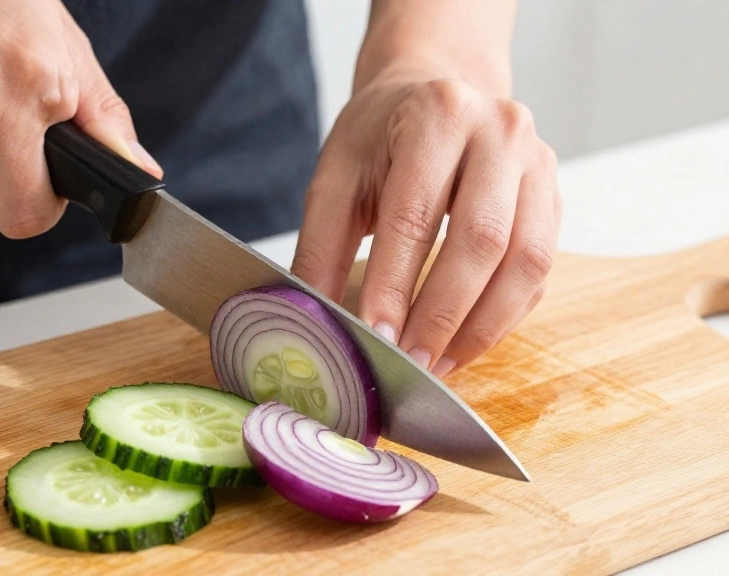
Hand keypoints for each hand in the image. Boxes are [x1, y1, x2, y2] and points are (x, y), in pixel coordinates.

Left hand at [292, 73, 561, 377]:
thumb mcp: (335, 178)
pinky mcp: (553, 198)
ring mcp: (538, 163)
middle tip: (409, 362)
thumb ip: (321, 247)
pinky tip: (464, 342)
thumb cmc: (380, 139)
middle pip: (482, 240)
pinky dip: (504, 316)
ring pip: (526, 262)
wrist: (434, 99)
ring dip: (482, 326)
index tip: (376, 335)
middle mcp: (500, 131)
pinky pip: (539, 272)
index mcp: (437, 114)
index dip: (395, 282)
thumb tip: (312, 320)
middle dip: (442, 313)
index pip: (415, 213)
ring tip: (438, 364)